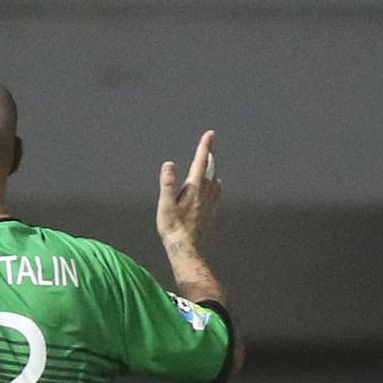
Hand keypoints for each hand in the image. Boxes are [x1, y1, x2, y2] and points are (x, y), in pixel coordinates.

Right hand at [156, 131, 221, 252]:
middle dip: (209, 155)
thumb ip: (168, 183)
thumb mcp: (165, 203)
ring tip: (210, 162)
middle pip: (210, 168)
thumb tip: (169, 164)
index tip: (210, 134)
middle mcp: (206, 193)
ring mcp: (210, 203)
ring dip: (212, 169)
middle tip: (210, 144)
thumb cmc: (172, 226)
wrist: (185, 247)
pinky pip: (217, 194)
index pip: (201, 162)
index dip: (205, 147)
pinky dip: (216, 185)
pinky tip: (216, 186)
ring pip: (214, 180)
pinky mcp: (212, 212)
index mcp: (194, 188)